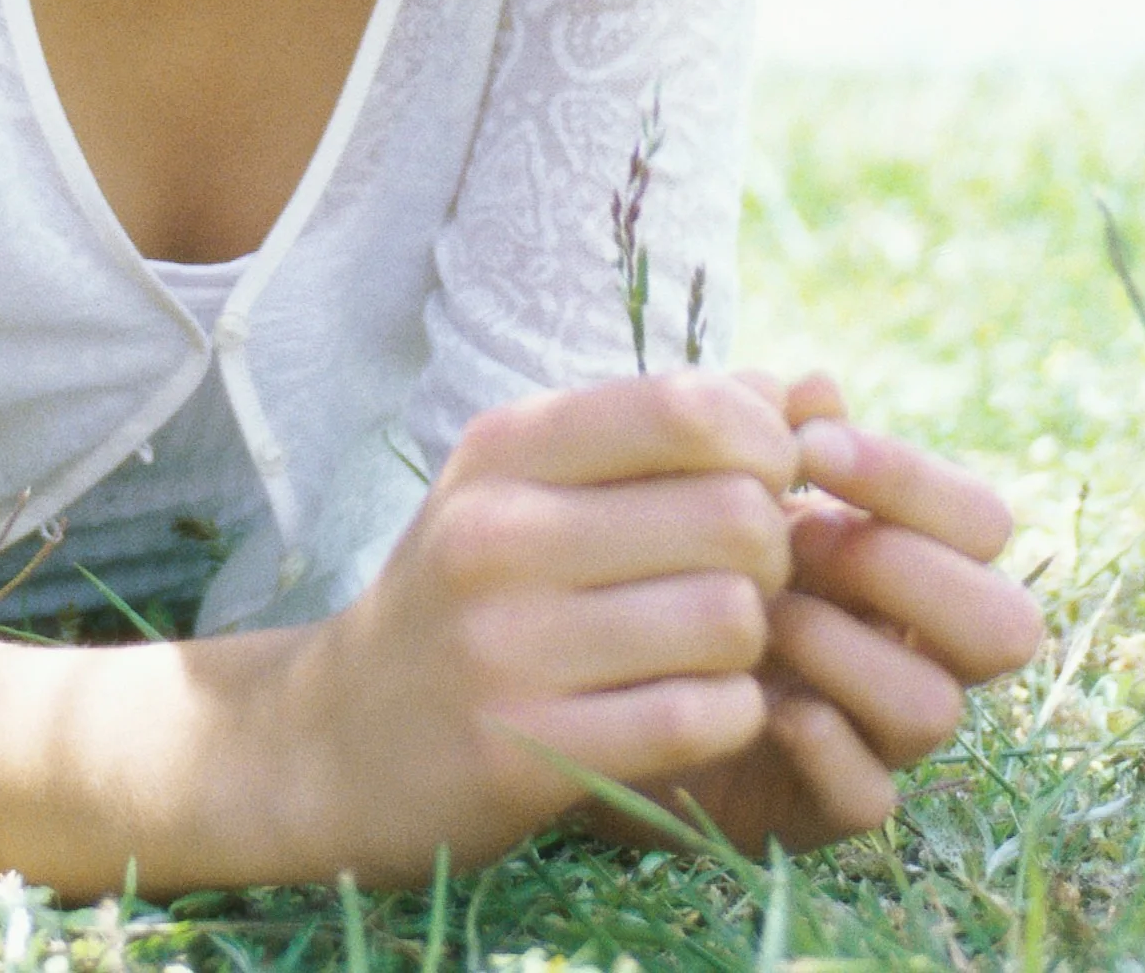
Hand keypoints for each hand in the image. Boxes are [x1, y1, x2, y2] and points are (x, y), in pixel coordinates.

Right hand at [266, 368, 801, 868]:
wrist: (332, 743)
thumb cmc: (467, 597)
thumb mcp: (527, 486)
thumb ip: (662, 432)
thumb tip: (812, 391)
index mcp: (505, 449)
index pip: (688, 405)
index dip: (764, 443)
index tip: (762, 484)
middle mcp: (498, 534)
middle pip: (735, 514)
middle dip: (774, 551)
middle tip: (745, 580)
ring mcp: (506, 647)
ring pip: (731, 618)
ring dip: (752, 642)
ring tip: (715, 650)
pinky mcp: (526, 753)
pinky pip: (702, 717)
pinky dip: (731, 714)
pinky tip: (699, 710)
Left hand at [679, 383, 1040, 848]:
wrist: (589, 672)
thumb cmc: (677, 556)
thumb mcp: (712, 482)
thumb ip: (766, 432)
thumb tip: (814, 385)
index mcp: (914, 563)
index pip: (982, 522)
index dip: (913, 482)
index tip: (812, 450)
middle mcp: (920, 652)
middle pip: (1005, 625)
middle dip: (904, 570)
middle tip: (803, 539)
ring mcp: (882, 737)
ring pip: (935, 707)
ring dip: (846, 648)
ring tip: (761, 616)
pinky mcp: (826, 809)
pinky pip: (871, 796)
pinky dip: (824, 746)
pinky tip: (763, 701)